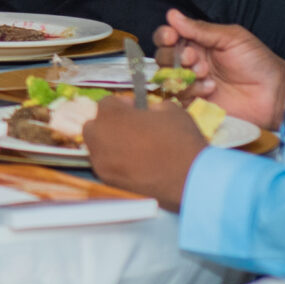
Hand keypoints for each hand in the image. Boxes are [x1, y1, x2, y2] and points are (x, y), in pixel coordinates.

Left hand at [81, 99, 210, 212]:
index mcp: (111, 115)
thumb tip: (146, 112)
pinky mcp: (108, 181)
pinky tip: (135, 165)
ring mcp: (101, 162)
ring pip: (97, 148)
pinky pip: (106, 166)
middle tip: (131, 129)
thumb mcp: (170, 110)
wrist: (190, 179)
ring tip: (134, 149)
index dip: (123, 104)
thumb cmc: (180, 140)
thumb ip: (151, 107)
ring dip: (110, 144)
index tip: (137, 110)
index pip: (106, 103)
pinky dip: (115, 163)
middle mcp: (99, 138)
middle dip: (109, 124)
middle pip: (94, 125)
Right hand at [157, 10, 284, 131]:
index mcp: (198, 43)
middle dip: (173, 56)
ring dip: (183, 75)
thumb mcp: (232, 38)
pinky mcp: (196, 104)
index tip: (171, 36)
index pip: (168, 37)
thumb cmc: (258, 62)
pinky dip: (191, 92)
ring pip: (167, 79)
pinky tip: (211, 89)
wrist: (274, 94)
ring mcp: (192, 84)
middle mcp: (191, 63)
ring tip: (206, 75)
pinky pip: (179, 98)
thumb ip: (201, 29)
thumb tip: (172, 15)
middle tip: (193, 58)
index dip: (165, 36)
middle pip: (162, 57)